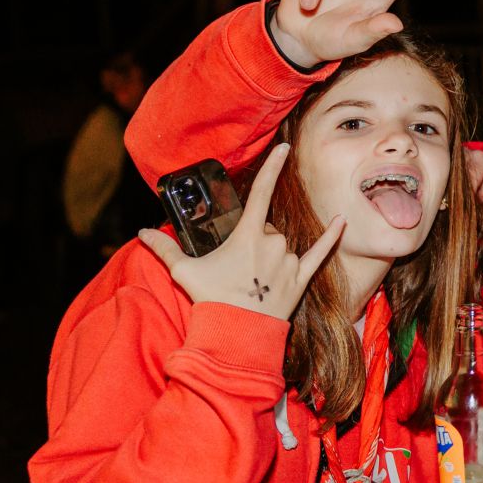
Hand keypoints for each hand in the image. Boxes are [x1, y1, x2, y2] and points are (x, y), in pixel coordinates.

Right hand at [137, 143, 346, 320]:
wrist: (237, 333)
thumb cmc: (210, 298)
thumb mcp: (183, 271)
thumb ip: (164, 248)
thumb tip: (140, 232)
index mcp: (247, 235)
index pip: (260, 193)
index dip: (272, 168)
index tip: (285, 149)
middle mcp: (272, 243)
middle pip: (268, 228)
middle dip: (256, 240)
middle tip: (239, 266)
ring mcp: (288, 261)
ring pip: (284, 245)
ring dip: (272, 255)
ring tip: (254, 279)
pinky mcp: (301, 278)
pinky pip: (320, 253)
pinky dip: (331, 238)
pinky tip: (342, 221)